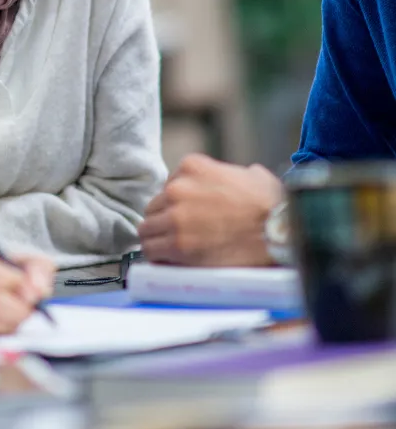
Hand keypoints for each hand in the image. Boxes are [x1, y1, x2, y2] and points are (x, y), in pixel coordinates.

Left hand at [138, 154, 283, 266]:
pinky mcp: (177, 244)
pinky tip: (170, 262)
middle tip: (182, 236)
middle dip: (165, 221)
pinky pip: (152, 251)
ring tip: (174, 251)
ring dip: (158, 240)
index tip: (188, 216)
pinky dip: (158, 257)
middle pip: (155, 207)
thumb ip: (230, 173)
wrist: (281, 234)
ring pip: (147, 229)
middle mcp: (177, 188)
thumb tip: (235, 177)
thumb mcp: (250, 175)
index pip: (168, 185)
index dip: (177, 204)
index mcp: (191, 167)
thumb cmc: (273, 207)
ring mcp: (175, 216)